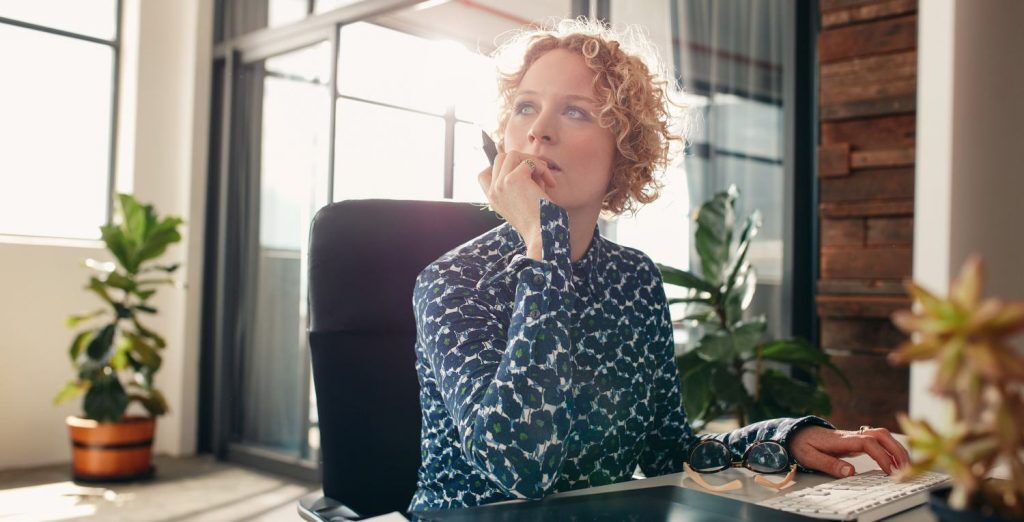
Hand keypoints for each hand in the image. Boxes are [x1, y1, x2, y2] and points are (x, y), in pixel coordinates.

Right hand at [478, 150, 557, 259]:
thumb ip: (519, 184)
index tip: (519, 172)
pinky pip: (530, 162)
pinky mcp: (513, 179)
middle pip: (500, 158)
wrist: (541, 235)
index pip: (484, 174)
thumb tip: (529, 162)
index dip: (500, 168)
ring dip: (532, 161)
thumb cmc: (538, 221)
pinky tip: (550, 184)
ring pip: (513, 154)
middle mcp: (493, 191)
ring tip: (544, 176)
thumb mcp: (522, 202)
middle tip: (538, 173)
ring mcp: (501, 184)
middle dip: (521, 160)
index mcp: (493, 199)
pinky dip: (543, 169)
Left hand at [788, 426, 910, 477]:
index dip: (881, 456)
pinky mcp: (856, 440)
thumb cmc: (803, 444)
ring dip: (896, 448)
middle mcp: (851, 435)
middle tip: (906, 468)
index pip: (867, 443)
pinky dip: (890, 448)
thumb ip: (829, 464)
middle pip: (880, 434)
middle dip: (896, 449)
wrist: (796, 433)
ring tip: (906, 465)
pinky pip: (878, 440)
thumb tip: (850, 472)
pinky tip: (896, 460)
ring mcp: (854, 436)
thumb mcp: (810, 456)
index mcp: (841, 440)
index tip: (890, 471)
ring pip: (881, 435)